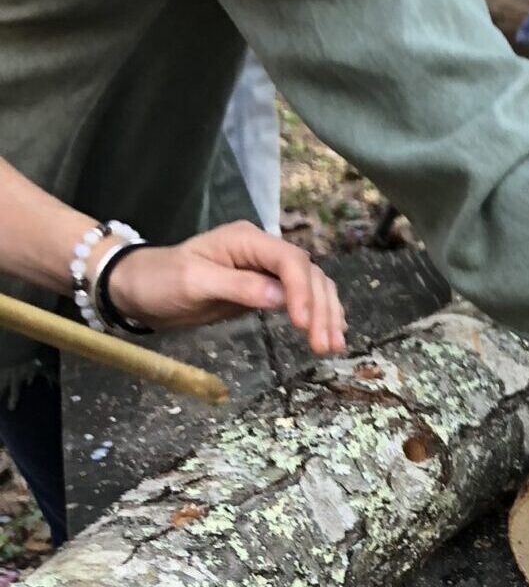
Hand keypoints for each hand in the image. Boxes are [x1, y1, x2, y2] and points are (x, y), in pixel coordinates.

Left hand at [106, 221, 346, 355]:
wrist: (136, 288)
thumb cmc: (159, 280)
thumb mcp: (193, 282)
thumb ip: (238, 287)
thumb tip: (282, 300)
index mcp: (247, 240)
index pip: (289, 261)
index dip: (302, 291)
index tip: (303, 324)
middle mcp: (263, 251)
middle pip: (308, 274)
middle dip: (320, 308)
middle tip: (326, 345)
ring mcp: (266, 270)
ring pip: (312, 285)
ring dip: (326, 313)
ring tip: (333, 345)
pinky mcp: (265, 290)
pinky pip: (300, 298)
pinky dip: (317, 314)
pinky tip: (328, 332)